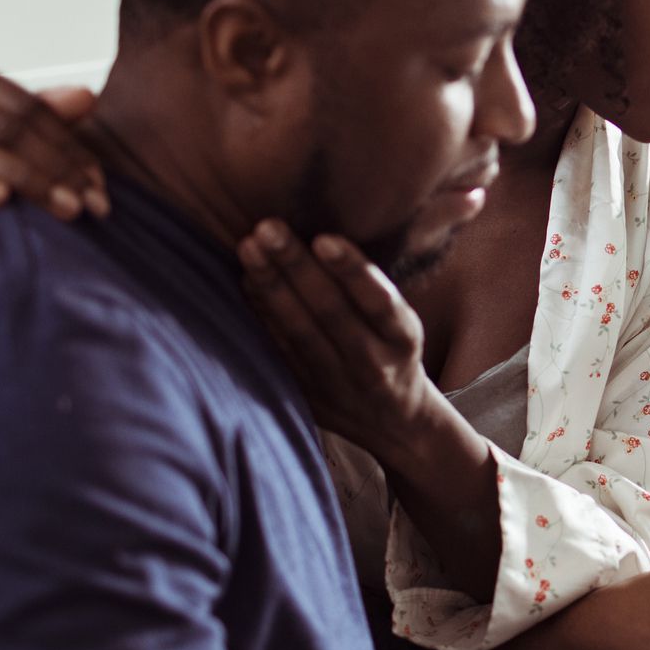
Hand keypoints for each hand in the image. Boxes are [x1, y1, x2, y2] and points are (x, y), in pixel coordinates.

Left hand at [238, 220, 438, 449]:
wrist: (395, 422)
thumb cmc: (394, 353)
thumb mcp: (403, 325)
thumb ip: (373, 291)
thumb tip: (324, 233)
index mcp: (404, 339)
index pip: (380, 302)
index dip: (352, 271)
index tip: (324, 238)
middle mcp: (372, 363)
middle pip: (331, 312)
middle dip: (296, 267)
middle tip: (268, 227)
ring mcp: (336, 383)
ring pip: (299, 331)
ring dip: (270, 287)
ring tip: (249, 247)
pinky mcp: (308, 396)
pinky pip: (279, 351)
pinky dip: (261, 315)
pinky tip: (245, 282)